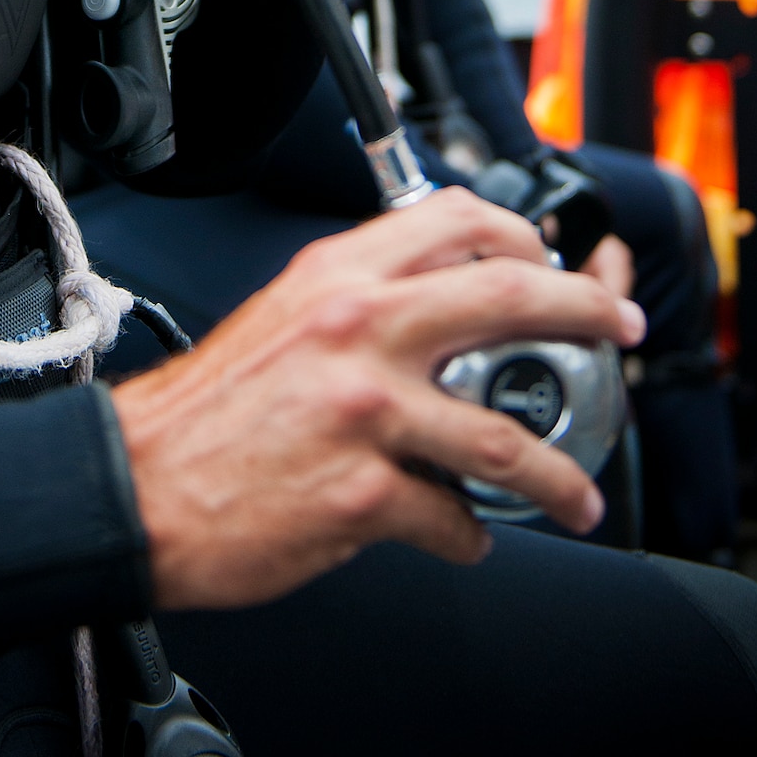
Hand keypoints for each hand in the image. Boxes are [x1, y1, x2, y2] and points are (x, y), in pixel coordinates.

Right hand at [110, 189, 646, 609]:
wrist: (139, 483)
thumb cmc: (207, 409)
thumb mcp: (284, 312)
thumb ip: (360, 297)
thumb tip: (435, 305)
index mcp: (339, 274)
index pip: (458, 221)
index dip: (524, 240)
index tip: (554, 266)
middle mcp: (360, 326)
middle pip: (510, 297)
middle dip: (587, 313)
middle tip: (617, 334)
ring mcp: (367, 409)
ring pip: (503, 434)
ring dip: (556, 474)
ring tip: (573, 495)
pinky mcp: (364, 491)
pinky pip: (452, 518)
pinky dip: (469, 534)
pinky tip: (466, 536)